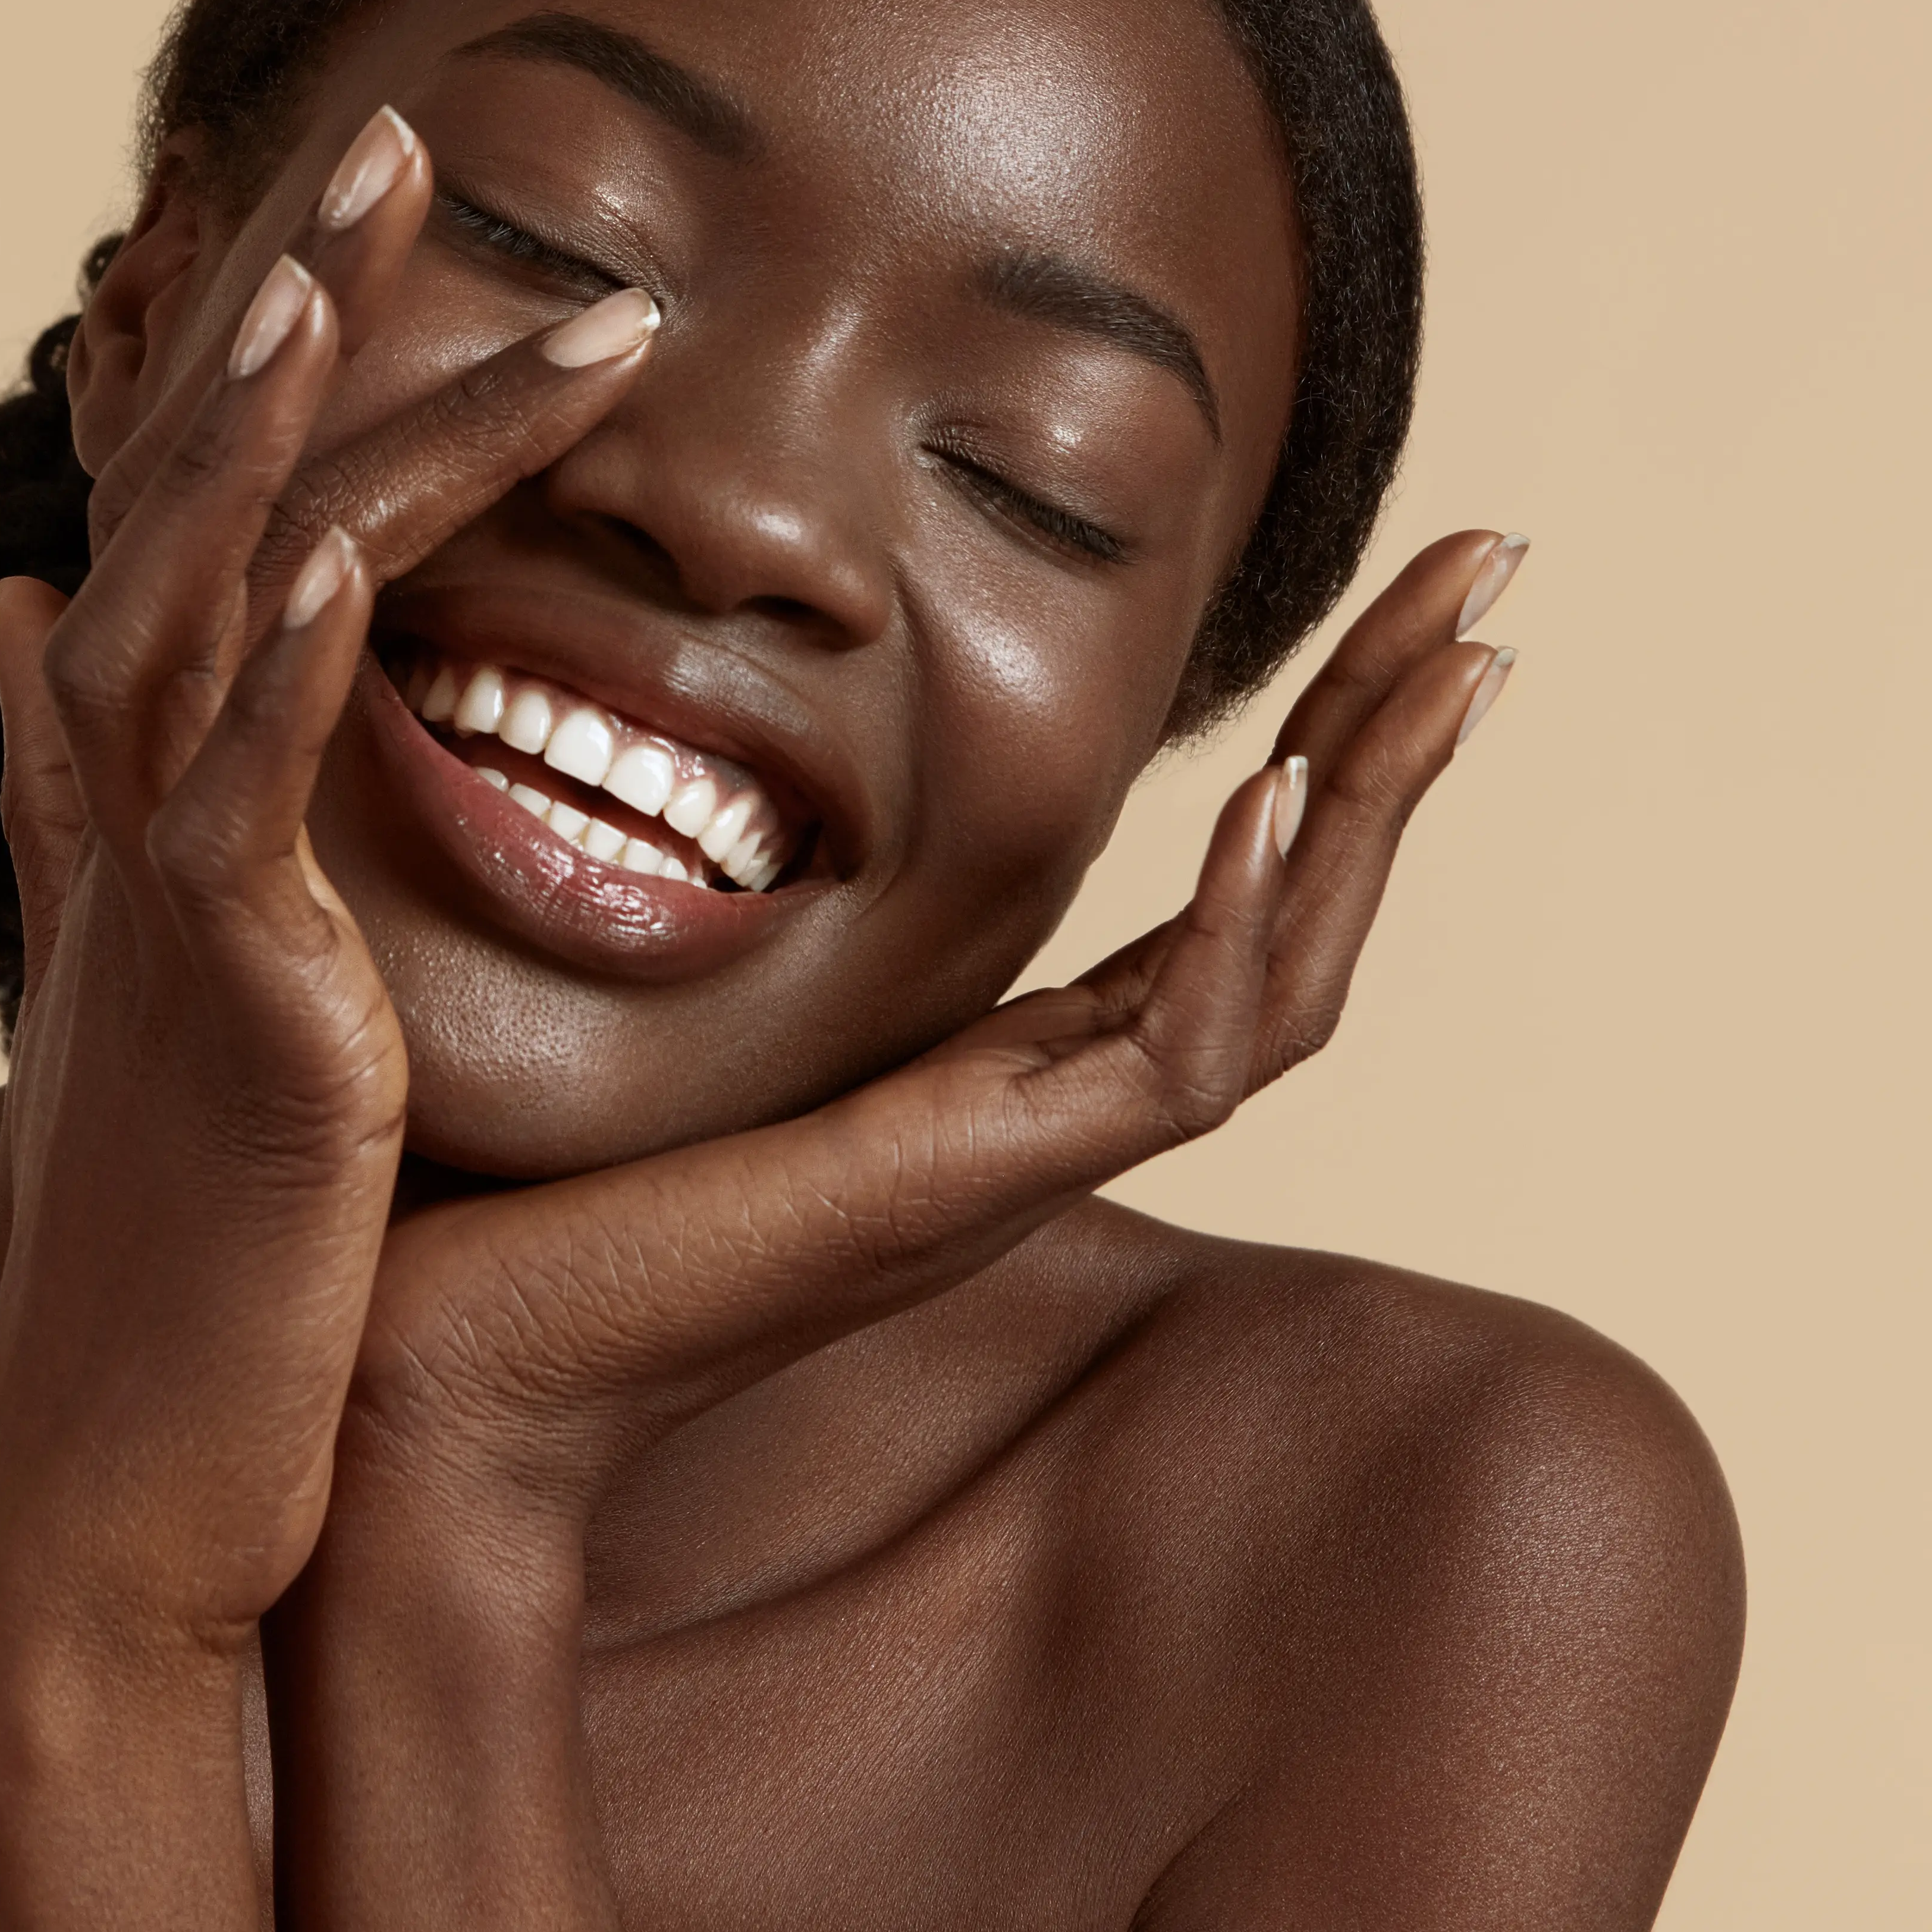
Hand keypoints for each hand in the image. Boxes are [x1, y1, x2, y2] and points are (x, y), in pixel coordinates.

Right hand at [0, 110, 670, 1660]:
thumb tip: (27, 599)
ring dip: (286, 428)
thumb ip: (87, 780)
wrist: (128, 1473)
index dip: (265, 330)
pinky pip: (242, 802)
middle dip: (300, 304)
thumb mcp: (131, 966)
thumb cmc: (169, 1240)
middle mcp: (128, 801)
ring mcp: (167, 895)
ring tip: (361, 256)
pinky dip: (281, 669)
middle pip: (202, 492)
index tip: (351, 177)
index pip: (205, 494)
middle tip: (407, 122)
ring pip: (213, 604)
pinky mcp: (228, 1003)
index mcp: (138, 777)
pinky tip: (334, 552)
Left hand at [325, 528, 1528, 1539]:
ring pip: (1288, 979)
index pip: (1226, 881)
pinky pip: (1168, 1059)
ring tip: (1458, 655)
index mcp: (992, 1060)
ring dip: (1373, 809)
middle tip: (1494, 561)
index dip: (1322, 736)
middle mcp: (1037, 1108)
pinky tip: (1270, 801)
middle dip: (1403, 733)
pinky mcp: (969, 1187)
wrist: (437, 1369)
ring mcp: (1019, 1154)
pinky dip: (1231, 926)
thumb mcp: (669, 986)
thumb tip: (691, 719)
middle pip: (1305, 912)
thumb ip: (725, 877)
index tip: (1393, 590)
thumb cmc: (520, 1193)